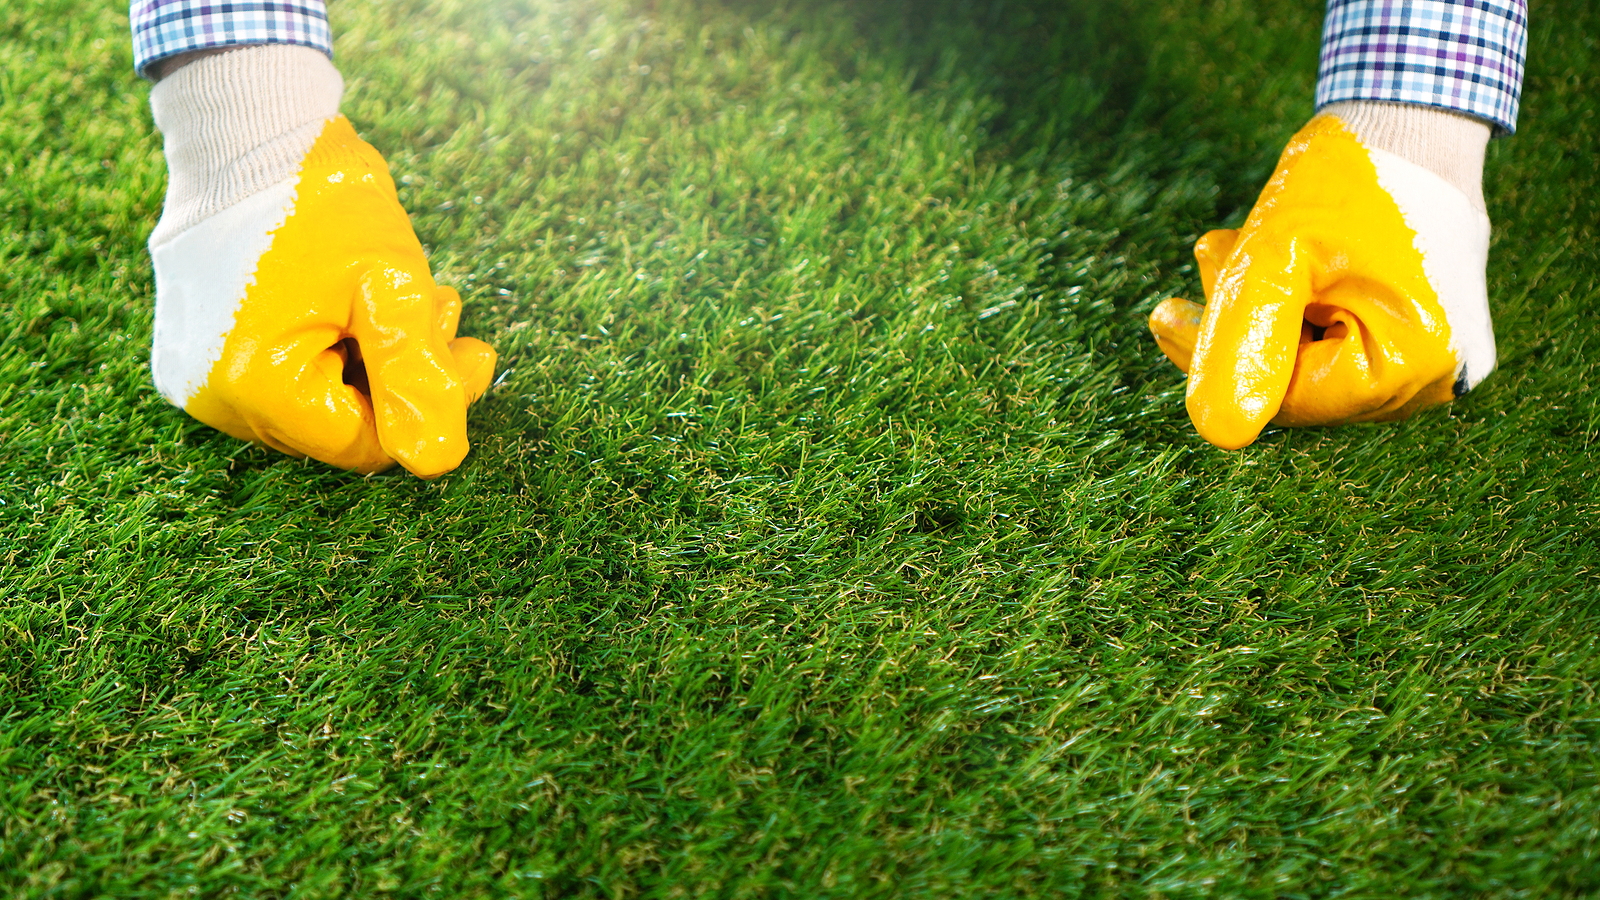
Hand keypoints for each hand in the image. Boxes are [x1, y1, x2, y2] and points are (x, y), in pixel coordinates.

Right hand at [148, 48, 495, 476]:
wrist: (245, 131)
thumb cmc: (322, 201)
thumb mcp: (391, 288)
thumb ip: (416, 377)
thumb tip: (436, 461)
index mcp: (256, 385)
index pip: (366, 442)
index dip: (429, 404)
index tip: (474, 354)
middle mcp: (213, 397)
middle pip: (341, 422)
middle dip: (405, 375)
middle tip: (450, 317)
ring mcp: (196, 376)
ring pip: (317, 397)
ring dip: (375, 358)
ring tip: (409, 300)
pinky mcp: (195, 351)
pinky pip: (282, 372)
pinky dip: (330, 346)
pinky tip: (358, 301)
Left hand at [1148, 113, 1495, 448]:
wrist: (1417, 120)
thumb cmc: (1349, 177)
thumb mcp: (1276, 255)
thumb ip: (1243, 341)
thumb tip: (1218, 433)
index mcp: (1417, 363)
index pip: (1286, 400)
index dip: (1215, 361)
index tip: (1165, 314)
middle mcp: (1441, 378)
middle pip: (1300, 384)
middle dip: (1238, 326)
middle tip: (1203, 259)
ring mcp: (1444, 361)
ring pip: (1315, 361)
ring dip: (1260, 310)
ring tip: (1227, 246)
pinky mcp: (1431, 338)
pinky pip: (1342, 341)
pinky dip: (1297, 306)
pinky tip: (1276, 259)